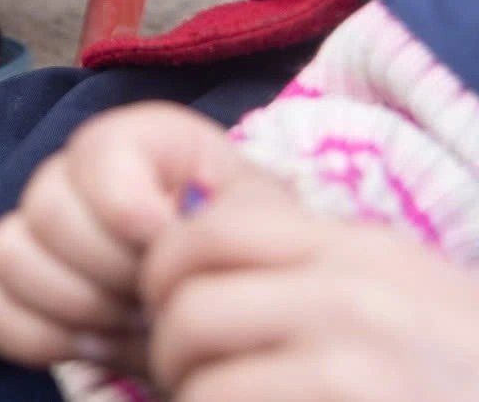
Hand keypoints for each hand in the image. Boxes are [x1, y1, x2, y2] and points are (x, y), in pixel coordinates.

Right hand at [0, 102, 242, 373]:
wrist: (239, 319)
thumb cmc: (253, 270)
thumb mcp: (257, 227)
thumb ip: (217, 208)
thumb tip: (156, 229)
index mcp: (140, 147)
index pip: (94, 145)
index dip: (119, 195)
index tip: (156, 234)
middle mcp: (77, 180)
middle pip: (45, 205)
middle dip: (107, 265)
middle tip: (154, 296)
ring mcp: (41, 239)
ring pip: (7, 252)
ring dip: (76, 302)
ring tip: (132, 324)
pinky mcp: (21, 296)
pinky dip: (39, 335)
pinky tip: (94, 346)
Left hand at [139, 174, 478, 401]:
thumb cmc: (460, 367)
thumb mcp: (405, 289)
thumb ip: (315, 262)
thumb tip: (197, 240)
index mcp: (366, 252)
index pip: (212, 229)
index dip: (165, 268)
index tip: (167, 305)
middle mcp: (359, 304)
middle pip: (191, 308)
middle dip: (168, 350)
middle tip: (184, 378)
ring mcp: (359, 374)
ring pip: (206, 383)